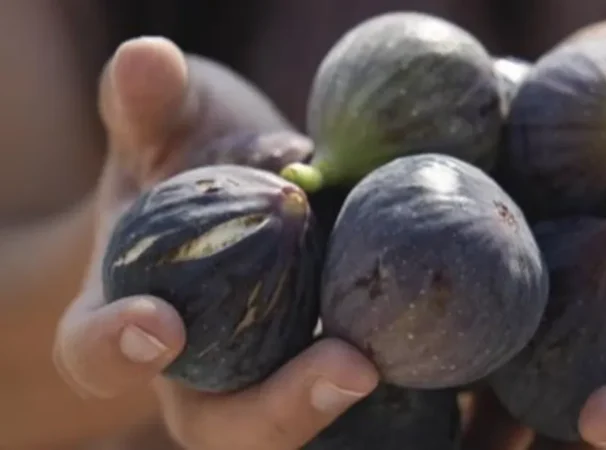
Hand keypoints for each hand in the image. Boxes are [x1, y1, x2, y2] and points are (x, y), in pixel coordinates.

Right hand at [52, 37, 377, 449]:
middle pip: (223, 426)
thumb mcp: (162, 128)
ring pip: (303, 424)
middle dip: (277, 411)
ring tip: (399, 365)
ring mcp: (271, 376)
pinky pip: (367, 386)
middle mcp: (202, 371)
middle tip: (345, 368)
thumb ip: (148, 105)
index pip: (100, 353)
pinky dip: (413, 374)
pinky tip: (462, 346)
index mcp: (133, 318)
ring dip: (352, 404)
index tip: (158, 323)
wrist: (236, 192)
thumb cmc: (185, 160)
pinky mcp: (335, 361)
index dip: (117, 347)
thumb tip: (149, 58)